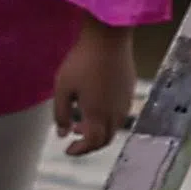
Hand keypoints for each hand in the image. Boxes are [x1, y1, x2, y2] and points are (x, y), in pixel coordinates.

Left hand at [49, 25, 143, 158]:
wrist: (109, 39)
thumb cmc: (82, 61)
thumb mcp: (63, 87)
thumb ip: (61, 113)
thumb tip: (62, 134)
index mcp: (98, 114)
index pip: (92, 143)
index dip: (80, 150)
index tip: (68, 150)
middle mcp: (115, 113)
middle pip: (105, 139)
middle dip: (89, 144)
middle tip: (74, 141)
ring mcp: (125, 102)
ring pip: (113, 127)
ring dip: (98, 131)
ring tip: (80, 124)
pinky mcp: (129, 91)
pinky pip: (119, 114)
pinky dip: (106, 119)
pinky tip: (94, 107)